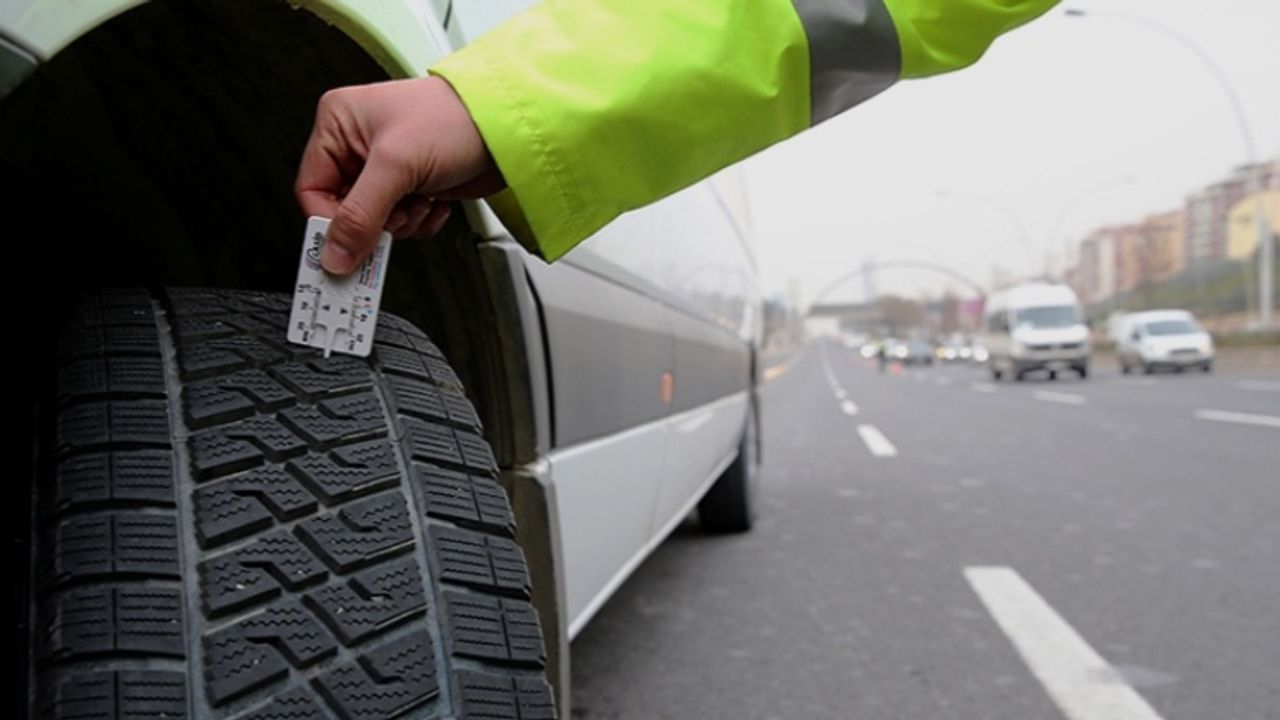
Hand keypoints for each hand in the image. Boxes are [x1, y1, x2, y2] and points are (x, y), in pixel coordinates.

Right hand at [295, 76, 503, 273]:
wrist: (509, 128)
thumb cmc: (455, 119)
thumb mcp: (397, 165)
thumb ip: (361, 214)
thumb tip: (334, 253)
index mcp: (339, 123)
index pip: (312, 188)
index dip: (330, 221)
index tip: (347, 246)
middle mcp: (358, 144)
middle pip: (344, 210)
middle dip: (374, 221)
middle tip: (395, 219)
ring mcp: (388, 166)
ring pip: (374, 221)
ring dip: (402, 222)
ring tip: (421, 199)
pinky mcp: (414, 185)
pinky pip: (402, 222)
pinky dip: (420, 221)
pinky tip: (435, 200)